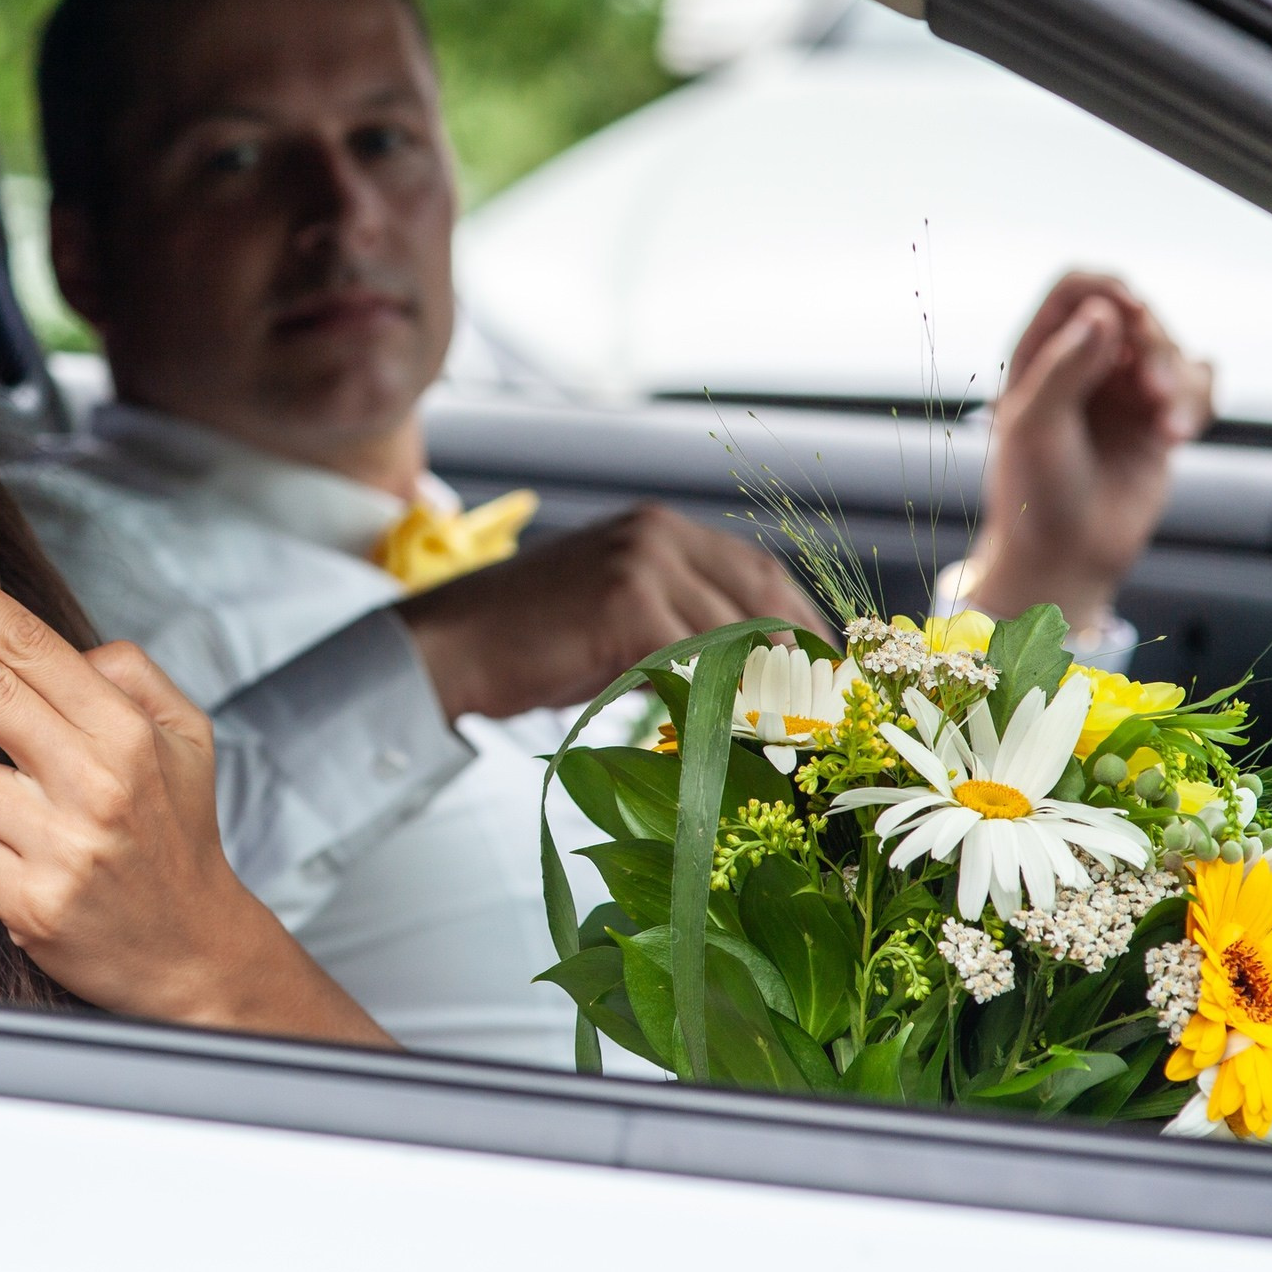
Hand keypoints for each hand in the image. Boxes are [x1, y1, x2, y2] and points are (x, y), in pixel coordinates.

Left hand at [0, 534, 393, 1047]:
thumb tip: (58, 646)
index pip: (28, 647)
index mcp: (128, 733)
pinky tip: (31, 866)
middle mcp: (96, 784)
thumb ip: (128, 674)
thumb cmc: (176, 833)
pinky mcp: (30, 903)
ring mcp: (62, 846)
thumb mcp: (184, 737)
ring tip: (42, 825)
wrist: (192, 954)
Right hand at [396, 503, 826, 720]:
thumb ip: (677, 634)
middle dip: (801, 661)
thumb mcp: (612, 625)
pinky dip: (723, 702)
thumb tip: (751, 683)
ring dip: (766, 693)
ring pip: (736, 634)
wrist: (444, 651)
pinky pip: (699, 660)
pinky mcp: (626, 603)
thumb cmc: (521, 648)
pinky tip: (731, 738)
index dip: (802, 628)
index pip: (758, 572)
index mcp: (655, 529)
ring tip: (784, 742)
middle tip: (823, 717)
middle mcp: (655, 533)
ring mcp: (640, 562)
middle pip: (763, 597)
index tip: (827, 678)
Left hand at [966, 273, 1211, 628]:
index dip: (1108, 289)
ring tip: (1170, 429)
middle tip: (1153, 394)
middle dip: (1154, 347)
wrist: (1063, 557)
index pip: (1078, 290)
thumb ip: (1066, 366)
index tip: (1132, 311)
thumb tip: (1104, 311)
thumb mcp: (1034, 426)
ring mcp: (1122, 392)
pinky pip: (1197, 385)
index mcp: (1039, 355)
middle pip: (1136, 317)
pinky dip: (1199, 401)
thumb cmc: (1032, 493)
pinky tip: (1179, 433)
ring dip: (1180, 383)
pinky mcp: (1157, 420)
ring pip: (1172, 351)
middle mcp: (1082, 365)